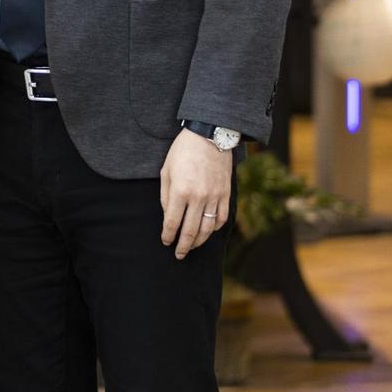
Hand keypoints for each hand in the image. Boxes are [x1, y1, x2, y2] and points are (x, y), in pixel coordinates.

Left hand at [160, 128, 231, 258]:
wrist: (209, 136)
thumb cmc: (183, 151)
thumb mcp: (166, 170)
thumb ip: (166, 196)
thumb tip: (169, 216)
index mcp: (181, 191)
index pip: (173, 222)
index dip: (168, 235)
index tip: (165, 242)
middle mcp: (199, 198)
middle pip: (191, 231)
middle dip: (183, 246)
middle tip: (178, 255)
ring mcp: (215, 197)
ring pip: (207, 228)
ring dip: (199, 241)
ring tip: (192, 246)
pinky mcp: (226, 194)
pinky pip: (221, 218)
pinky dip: (214, 228)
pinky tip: (207, 231)